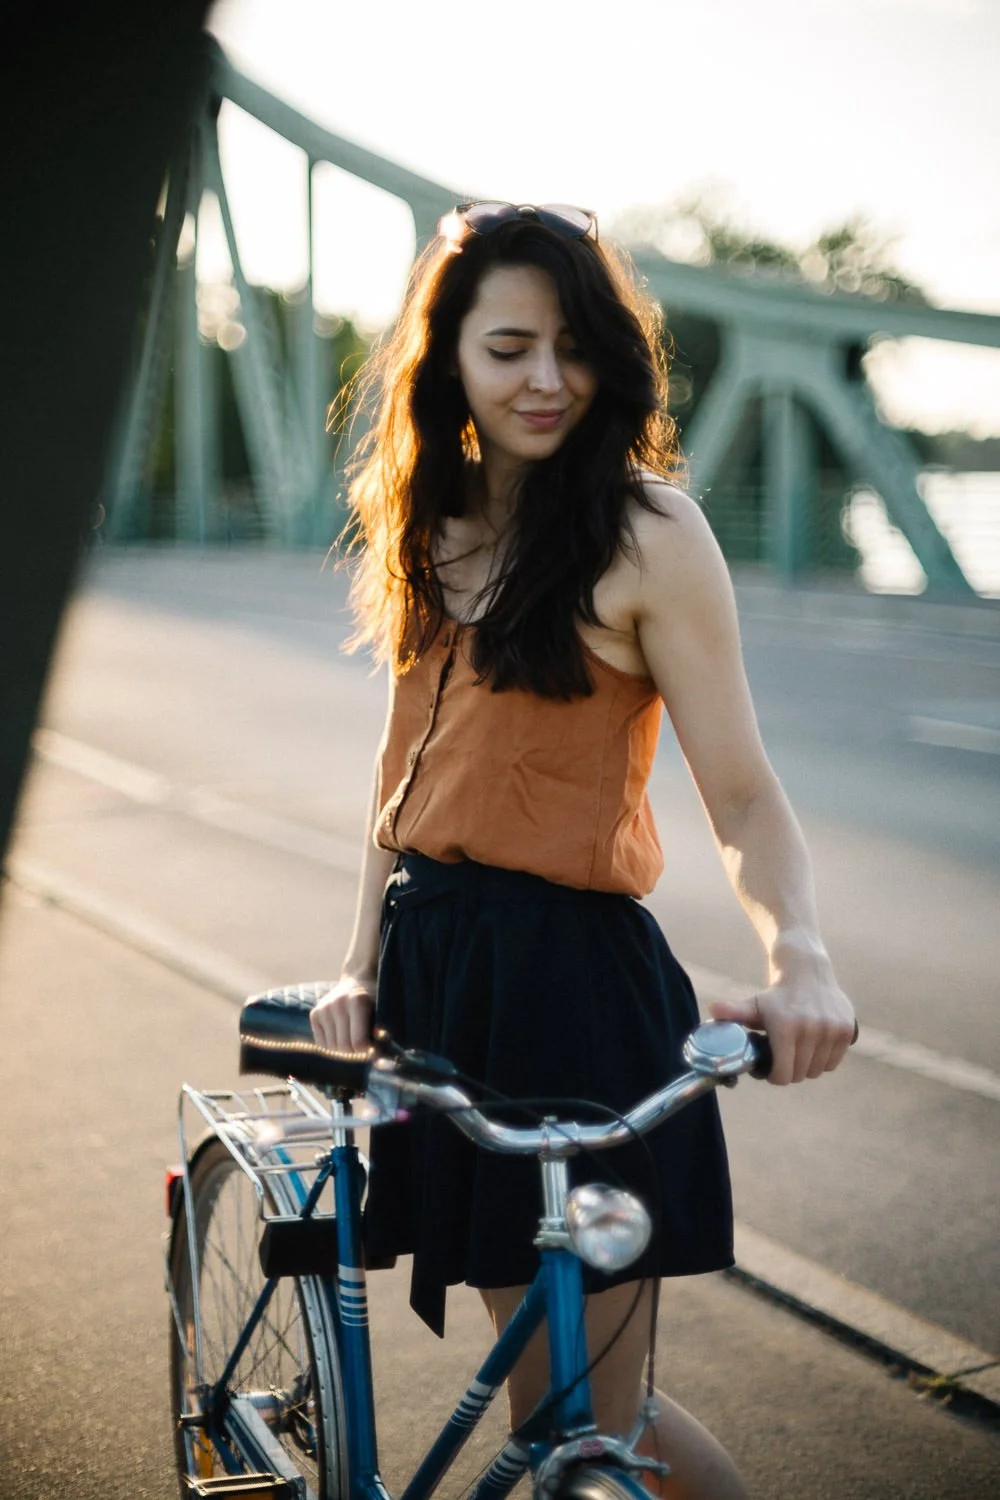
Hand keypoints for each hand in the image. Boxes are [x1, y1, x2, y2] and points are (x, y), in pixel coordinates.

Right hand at [309, 972, 375, 1052]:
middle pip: (343, 1047)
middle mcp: (337, 1004)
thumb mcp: (384, 1012)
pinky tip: (341, 1034)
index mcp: (358, 1002)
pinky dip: (332, 1046)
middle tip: (363, 1046)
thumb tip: (377, 1060)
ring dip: (343, 1050)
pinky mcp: (314, 1014)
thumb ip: (382, 1033)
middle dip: (355, 1053)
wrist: (359, 980)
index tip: (373, 1049)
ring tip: (353, 1038)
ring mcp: (323, 1008)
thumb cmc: (376, 1001)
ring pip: (331, 1048)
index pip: (358, 1042)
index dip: (367, 1051)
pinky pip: (322, 1044)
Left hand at [708, 974, 855, 1085]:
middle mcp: (810, 1028)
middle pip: (800, 1074)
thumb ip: (733, 1012)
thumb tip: (713, 1010)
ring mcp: (831, 1029)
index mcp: (785, 1027)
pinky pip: (834, 1062)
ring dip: (807, 1066)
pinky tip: (814, 1048)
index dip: (775, 1077)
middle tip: (784, 1060)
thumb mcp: (753, 1004)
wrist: (807, 970)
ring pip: (818, 1070)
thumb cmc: (776, 995)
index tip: (772, 1069)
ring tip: (798, 1053)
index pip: (783, 1075)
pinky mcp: (846, 1029)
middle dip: (790, 1071)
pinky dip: (824, 1061)